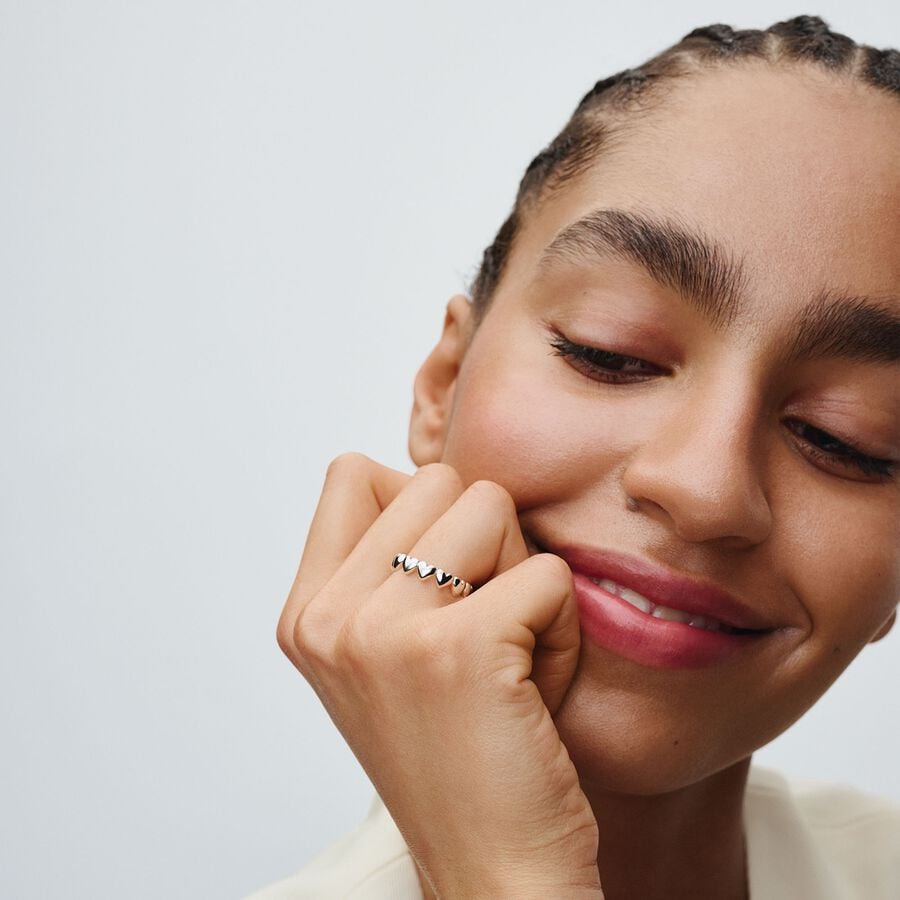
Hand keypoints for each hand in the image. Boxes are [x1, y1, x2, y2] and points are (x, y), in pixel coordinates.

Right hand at [277, 454, 602, 898]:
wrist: (493, 872)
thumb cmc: (459, 755)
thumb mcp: (385, 656)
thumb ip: (384, 564)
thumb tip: (434, 479)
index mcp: (305, 614)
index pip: (352, 472)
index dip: (420, 511)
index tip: (440, 586)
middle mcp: (329, 618)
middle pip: (439, 481)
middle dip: (484, 543)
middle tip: (484, 627)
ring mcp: (383, 632)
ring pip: (491, 507)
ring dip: (524, 576)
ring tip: (512, 655)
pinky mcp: (456, 648)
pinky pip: (546, 572)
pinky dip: (564, 625)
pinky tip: (540, 688)